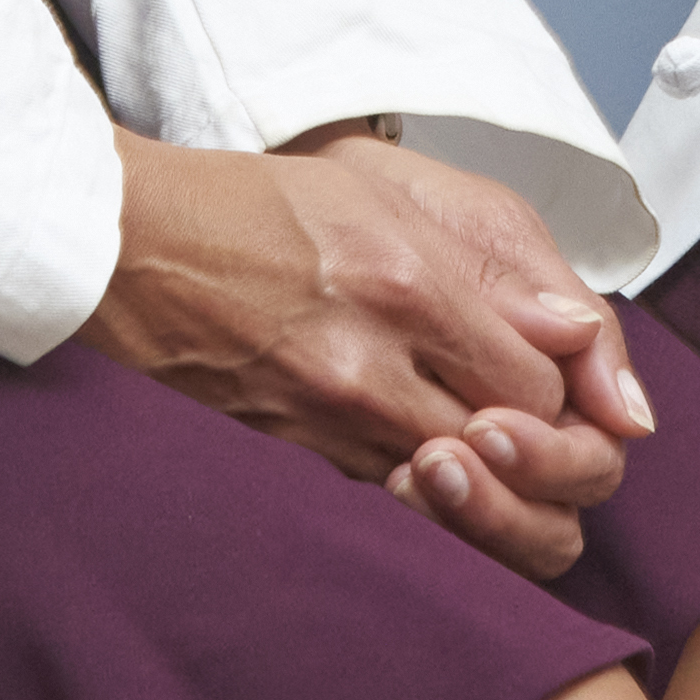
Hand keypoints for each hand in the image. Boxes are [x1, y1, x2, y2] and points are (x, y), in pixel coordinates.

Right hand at [78, 131, 649, 577]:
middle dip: (533, 455)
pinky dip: (414, 498)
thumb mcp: (378, 194)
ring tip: (472, 457)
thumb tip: (572, 332)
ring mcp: (325, 422)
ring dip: (479, 487)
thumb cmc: (249, 207)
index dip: (559, 394)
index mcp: (408, 284)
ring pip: (451, 498)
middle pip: (508, 456)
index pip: (540, 386)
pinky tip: (413, 471)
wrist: (127, 245)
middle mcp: (371, 365)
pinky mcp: (290, 458)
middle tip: (519, 431)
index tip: (542, 377)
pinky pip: (383, 505)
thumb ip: (484, 267)